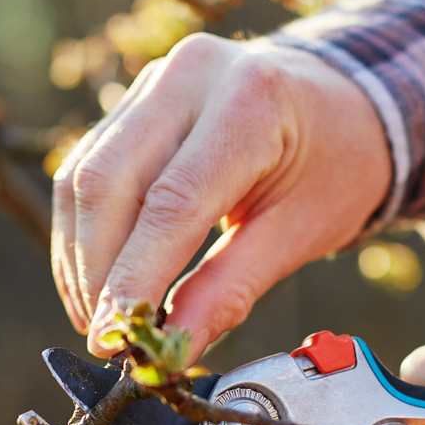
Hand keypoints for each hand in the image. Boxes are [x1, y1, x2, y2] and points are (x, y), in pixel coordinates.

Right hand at [51, 33, 389, 357]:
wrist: (344, 103)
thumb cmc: (335, 166)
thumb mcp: (300, 232)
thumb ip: (232, 289)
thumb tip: (173, 349)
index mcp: (251, 101)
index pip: (172, 201)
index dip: (134, 276)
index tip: (115, 337)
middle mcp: (193, 75)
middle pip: (109, 181)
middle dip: (97, 271)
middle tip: (105, 338)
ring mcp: (157, 79)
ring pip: (85, 175)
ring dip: (80, 256)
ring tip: (98, 319)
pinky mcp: (136, 97)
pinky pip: (88, 166)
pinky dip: (83, 231)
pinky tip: (95, 279)